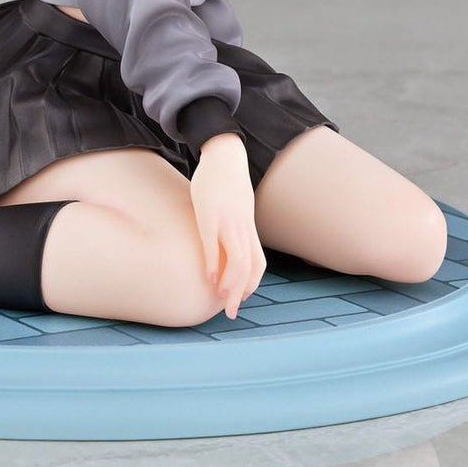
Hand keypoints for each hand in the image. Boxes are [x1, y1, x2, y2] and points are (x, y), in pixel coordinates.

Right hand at [188, 133, 264, 319]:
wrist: (225, 154)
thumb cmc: (228, 181)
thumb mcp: (238, 206)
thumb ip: (236, 225)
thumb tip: (230, 239)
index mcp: (249, 228)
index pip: (259, 264)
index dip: (252, 285)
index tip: (241, 298)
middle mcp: (242, 228)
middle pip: (249, 268)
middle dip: (241, 294)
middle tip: (232, 312)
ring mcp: (228, 222)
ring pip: (237, 260)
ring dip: (230, 284)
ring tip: (221, 298)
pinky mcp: (210, 215)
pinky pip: (214, 245)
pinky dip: (214, 264)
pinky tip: (208, 277)